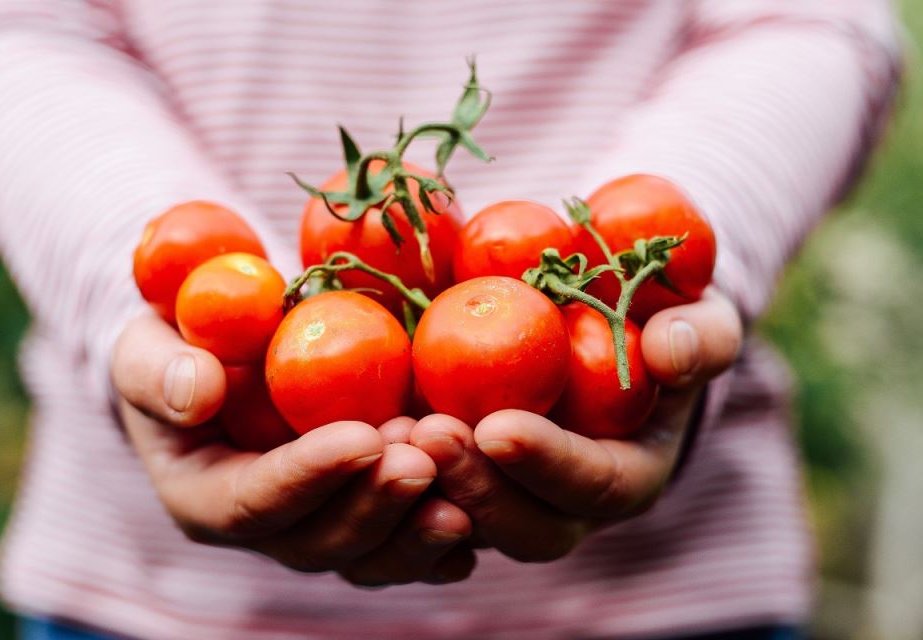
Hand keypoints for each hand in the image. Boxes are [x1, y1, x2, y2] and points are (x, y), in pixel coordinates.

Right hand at [111, 313, 475, 586]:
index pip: (255, 502)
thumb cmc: (178, 344)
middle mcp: (269, 527)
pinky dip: (446, 537)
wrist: (222, 355)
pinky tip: (482, 513)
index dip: (308, 477)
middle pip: (321, 542)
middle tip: (423, 458)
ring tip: (465, 492)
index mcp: (206, 495)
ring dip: (418, 527)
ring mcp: (322, 525)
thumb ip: (156, 369)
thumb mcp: (146, 344)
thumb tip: (197, 391)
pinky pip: (409, 543)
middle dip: (375, 506)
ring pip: (373, 555)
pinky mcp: (367, 514)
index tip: (361, 438)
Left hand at [409, 290, 741, 561]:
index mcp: (628, 474)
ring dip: (426, 489)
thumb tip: (672, 349)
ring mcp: (513, 498)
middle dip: (475, 488)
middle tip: (429, 433)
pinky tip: (363, 435)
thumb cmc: (658, 321)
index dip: (548, 465)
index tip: (498, 427)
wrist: (606, 328)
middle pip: (523, 528)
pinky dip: (394, 480)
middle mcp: (568, 505)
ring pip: (466, 525)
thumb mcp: (697, 318)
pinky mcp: (466, 480)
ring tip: (388, 434)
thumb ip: (702, 335)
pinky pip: (427, 501)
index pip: (593, 488)